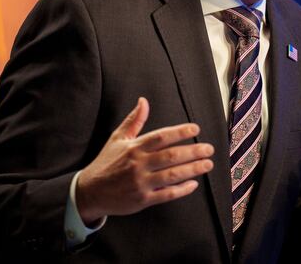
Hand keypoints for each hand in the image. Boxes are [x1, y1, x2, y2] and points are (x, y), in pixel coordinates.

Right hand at [76, 97, 214, 225]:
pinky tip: (193, 184)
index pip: (161, 137)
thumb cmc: (106, 162)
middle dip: (193, 151)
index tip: (195, 129)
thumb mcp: (117, 138)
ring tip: (207, 164)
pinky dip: (181, 190)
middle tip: (209, 149)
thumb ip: (134, 120)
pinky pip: (166, 194)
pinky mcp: (143, 199)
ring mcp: (141, 182)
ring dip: (192, 169)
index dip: (179, 132)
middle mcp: (139, 164)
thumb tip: (143, 100)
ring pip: (172, 175)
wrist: (90, 190)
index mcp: (134, 147)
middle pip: (171, 156)